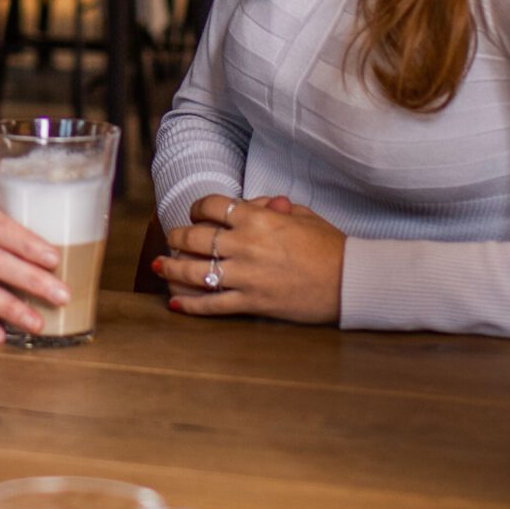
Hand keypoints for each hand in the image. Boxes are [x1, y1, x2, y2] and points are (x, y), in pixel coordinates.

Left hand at [155, 193, 345, 324]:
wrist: (350, 281)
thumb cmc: (329, 246)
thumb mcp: (302, 216)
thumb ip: (272, 208)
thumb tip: (254, 203)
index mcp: (259, 219)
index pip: (212, 206)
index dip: (198, 208)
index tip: (196, 213)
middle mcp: (246, 246)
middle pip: (194, 238)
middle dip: (177, 237)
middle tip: (172, 239)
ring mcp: (246, 276)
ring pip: (195, 272)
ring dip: (172, 269)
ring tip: (160, 266)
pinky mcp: (251, 303)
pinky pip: (212, 305)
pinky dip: (190, 305)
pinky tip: (175, 302)